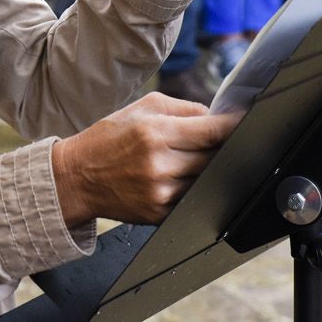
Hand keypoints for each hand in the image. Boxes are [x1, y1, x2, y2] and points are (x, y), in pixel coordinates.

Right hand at [52, 92, 241, 225]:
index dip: (233, 126)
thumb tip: (216, 116)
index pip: (211, 132)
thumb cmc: (108, 137)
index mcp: (155, 133)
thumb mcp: (141, 108)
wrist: (77, 177)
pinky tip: (178, 176)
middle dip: (218, 146)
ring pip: (205, 178)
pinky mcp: (159, 214)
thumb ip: (183, 108)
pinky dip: (191, 185)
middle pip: (213, 156)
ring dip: (205, 167)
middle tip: (214, 139)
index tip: (244, 121)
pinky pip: (191, 197)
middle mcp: (160, 165)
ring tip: (187, 157)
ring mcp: (161, 193)